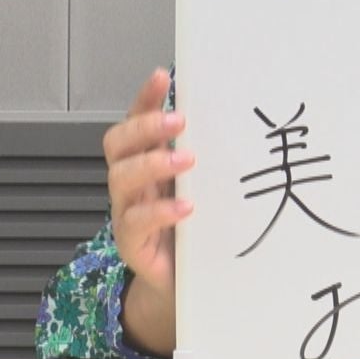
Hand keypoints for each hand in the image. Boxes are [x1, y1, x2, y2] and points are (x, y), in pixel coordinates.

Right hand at [102, 69, 194, 342]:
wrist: (184, 282)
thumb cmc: (195, 226)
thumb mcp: (202, 185)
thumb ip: (209, 157)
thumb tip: (242, 118)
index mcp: (146, 160)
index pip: (136, 121)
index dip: (145, 98)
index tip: (163, 76)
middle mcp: (131, 182)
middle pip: (117, 144)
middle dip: (146, 127)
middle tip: (180, 122)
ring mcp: (126, 212)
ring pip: (121, 178)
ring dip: (152, 164)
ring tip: (186, 160)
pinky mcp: (132, 244)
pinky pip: (135, 222)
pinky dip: (160, 211)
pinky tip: (185, 207)